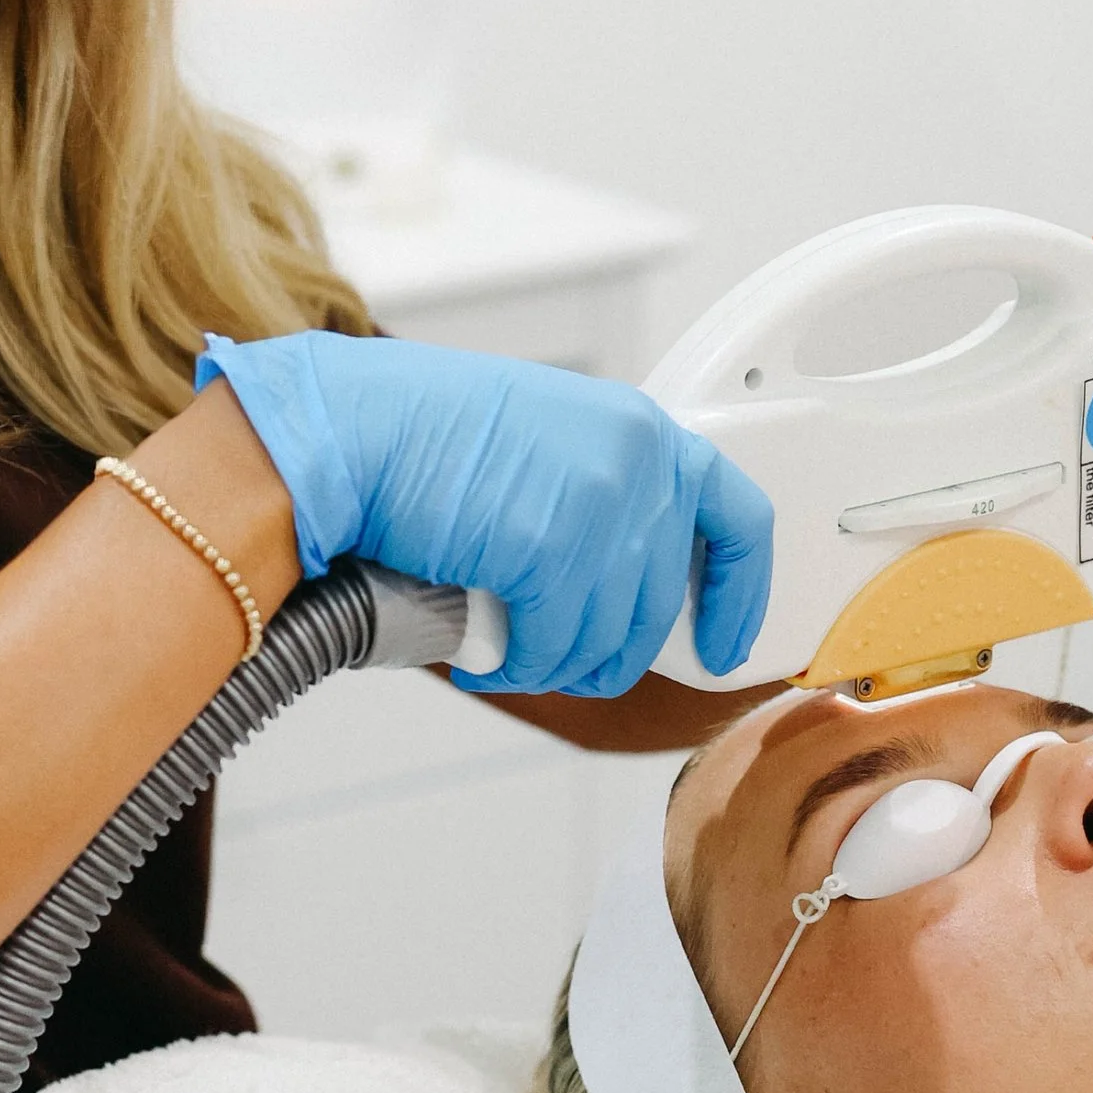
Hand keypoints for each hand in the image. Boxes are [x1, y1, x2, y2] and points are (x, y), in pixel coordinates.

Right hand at [195, 331, 773, 699]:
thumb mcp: (545, 443)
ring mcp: (601, 509)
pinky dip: (516, 664)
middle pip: (660, 603)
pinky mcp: (552, 553)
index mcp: (639, 428)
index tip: (727, 640)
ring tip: (504, 644)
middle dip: (609, 648)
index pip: (738, 516)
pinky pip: (555, 650)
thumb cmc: (421, 436)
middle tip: (556, 656)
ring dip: (555, 660)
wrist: (352, 429)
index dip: (741, 592)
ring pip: (609, 639)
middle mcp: (636, 463)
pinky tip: (482, 648)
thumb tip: (624, 590)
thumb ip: (603, 498)